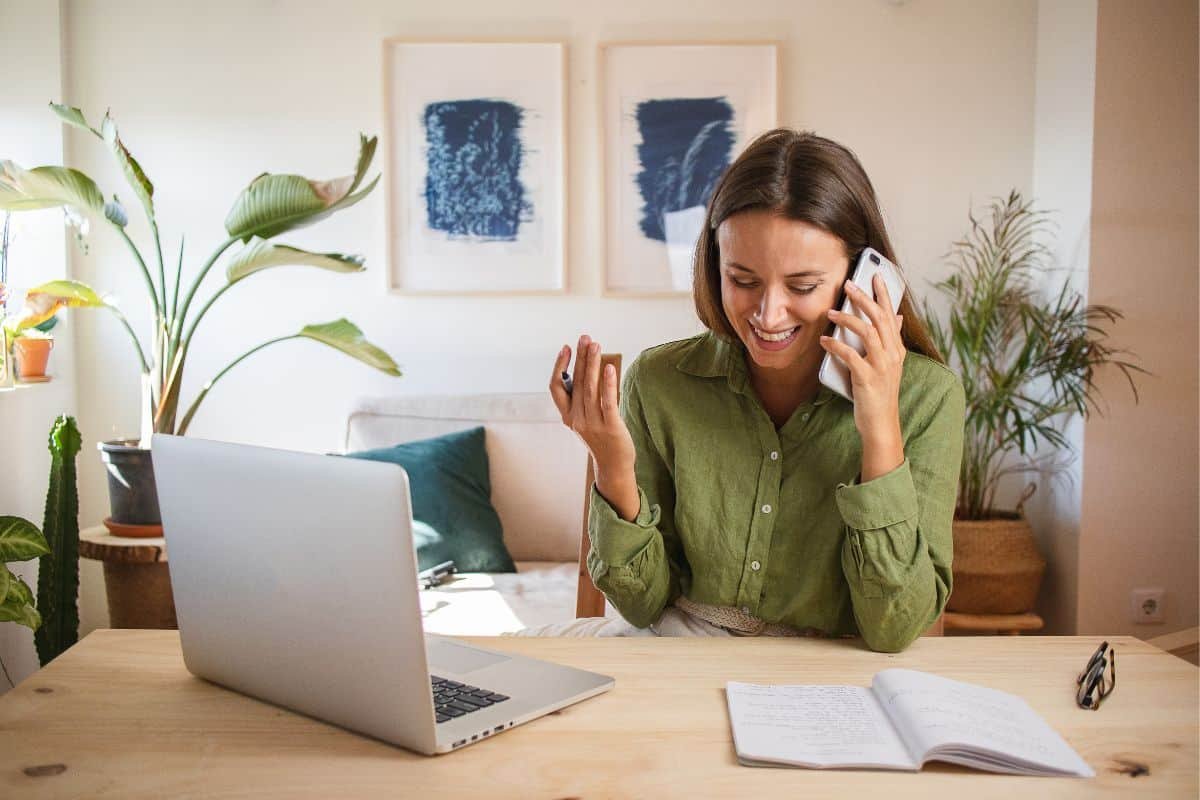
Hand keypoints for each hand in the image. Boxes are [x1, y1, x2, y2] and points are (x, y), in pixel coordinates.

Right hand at [549, 336, 637, 507]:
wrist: (613, 466)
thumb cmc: (601, 438)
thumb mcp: (584, 419)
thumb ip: (581, 399)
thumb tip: (582, 370)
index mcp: (567, 416)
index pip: (556, 387)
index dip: (560, 366)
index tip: (566, 348)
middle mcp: (576, 419)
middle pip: (575, 382)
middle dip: (580, 357)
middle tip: (585, 338)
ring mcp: (592, 424)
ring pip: (589, 388)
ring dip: (592, 364)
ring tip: (596, 346)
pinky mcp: (610, 427)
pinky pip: (607, 402)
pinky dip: (607, 383)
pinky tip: (609, 367)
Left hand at [819, 274, 904, 478]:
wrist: (881, 424)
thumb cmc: (880, 394)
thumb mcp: (889, 365)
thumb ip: (891, 341)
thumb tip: (896, 317)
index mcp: (897, 350)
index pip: (891, 315)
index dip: (884, 294)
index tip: (875, 275)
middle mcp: (892, 355)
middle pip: (880, 318)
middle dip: (864, 298)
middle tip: (849, 284)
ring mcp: (882, 366)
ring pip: (868, 332)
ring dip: (848, 319)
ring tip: (831, 312)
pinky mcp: (867, 378)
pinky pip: (851, 355)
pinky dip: (836, 345)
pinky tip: (824, 340)